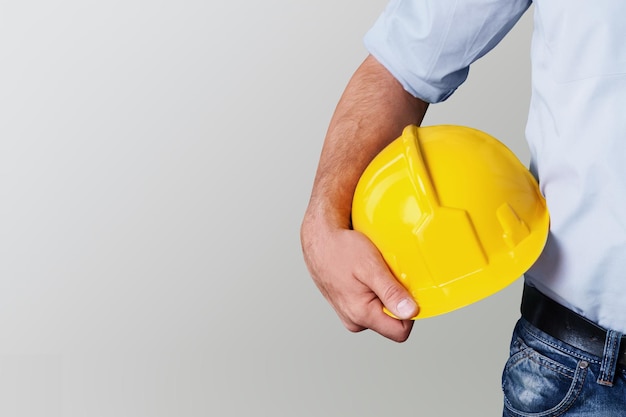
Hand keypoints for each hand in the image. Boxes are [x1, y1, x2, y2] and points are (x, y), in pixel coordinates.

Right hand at [301, 221, 417, 341]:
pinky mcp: (348, 306)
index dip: (410, 311)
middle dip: (396, 300)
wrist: (319, 240)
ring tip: (375, 273)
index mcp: (361, 315)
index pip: (400, 330)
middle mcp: (354, 320)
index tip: (406, 289)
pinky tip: (367, 274)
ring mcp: (349, 314)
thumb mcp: (371, 266)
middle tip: (387, 276)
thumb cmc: (341, 249)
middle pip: (392, 322)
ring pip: (381, 311)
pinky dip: (375, 290)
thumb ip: (391, 291)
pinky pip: (371, 304)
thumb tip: (410, 312)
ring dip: (385, 294)